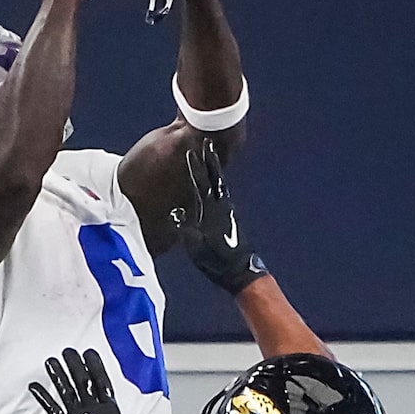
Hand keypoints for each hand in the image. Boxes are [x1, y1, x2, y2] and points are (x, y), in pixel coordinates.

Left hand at [30, 349, 144, 413]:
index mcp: (110, 409)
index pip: (102, 380)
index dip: (95, 365)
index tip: (89, 353)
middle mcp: (92, 409)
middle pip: (81, 380)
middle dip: (74, 364)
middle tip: (67, 351)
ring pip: (65, 390)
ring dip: (57, 375)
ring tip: (50, 361)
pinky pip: (51, 409)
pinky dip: (42, 397)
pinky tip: (34, 387)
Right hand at [172, 139, 267, 297]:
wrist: (240, 270)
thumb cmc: (216, 260)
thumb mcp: (196, 247)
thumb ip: (185, 229)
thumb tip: (174, 213)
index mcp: (211, 211)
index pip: (201, 184)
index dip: (196, 168)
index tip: (191, 152)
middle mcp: (221, 206)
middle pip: (214, 177)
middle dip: (209, 160)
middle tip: (207, 143)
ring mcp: (227, 210)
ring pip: (220, 183)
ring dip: (216, 168)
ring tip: (212, 155)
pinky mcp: (231, 216)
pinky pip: (222, 193)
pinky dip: (218, 182)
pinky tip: (217, 181)